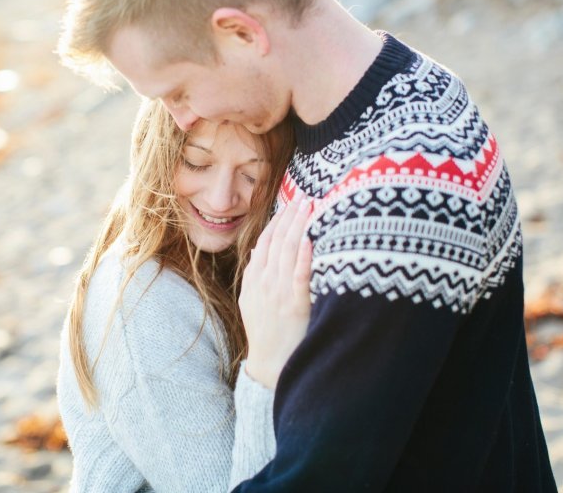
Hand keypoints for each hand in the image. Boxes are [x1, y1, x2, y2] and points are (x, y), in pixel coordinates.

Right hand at [239, 192, 312, 388]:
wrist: (270, 365)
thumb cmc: (266, 333)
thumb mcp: (251, 302)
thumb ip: (255, 276)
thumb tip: (258, 253)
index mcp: (254, 280)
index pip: (265, 242)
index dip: (277, 221)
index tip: (289, 204)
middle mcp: (265, 283)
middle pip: (278, 242)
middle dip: (291, 217)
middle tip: (304, 196)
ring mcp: (279, 293)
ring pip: (289, 252)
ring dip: (299, 227)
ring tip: (310, 207)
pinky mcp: (295, 305)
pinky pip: (300, 275)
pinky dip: (305, 256)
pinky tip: (311, 239)